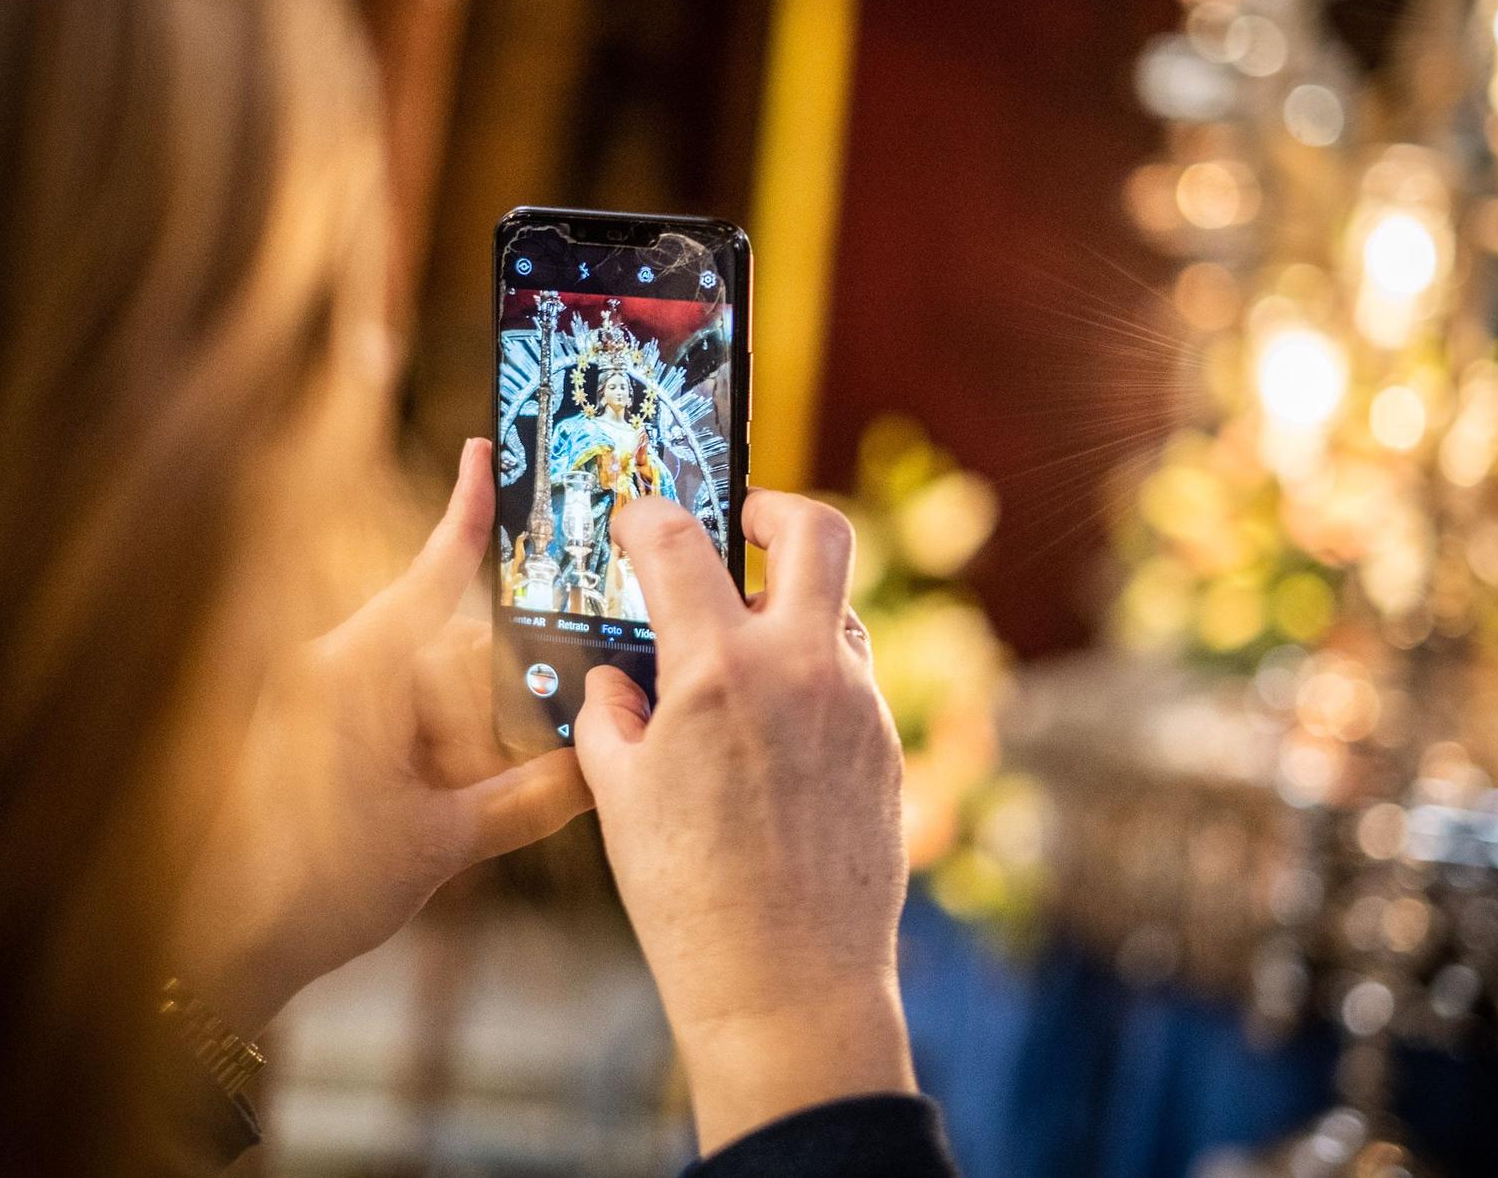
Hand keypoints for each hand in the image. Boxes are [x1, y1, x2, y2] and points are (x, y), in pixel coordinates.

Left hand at [174, 439, 591, 1032]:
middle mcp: (334, 668)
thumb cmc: (319, 887)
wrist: (224, 944)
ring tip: (465, 803)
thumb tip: (605, 767)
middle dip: (497, 700)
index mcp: (359, 672)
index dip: (467, 515)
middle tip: (536, 757)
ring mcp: (317, 697)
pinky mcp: (310, 728)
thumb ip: (532, 797)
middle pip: (448, 648)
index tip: (484, 453)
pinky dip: (431, 746)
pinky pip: (392, 714)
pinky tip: (443, 797)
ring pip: (424, 688)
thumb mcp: (445, 844)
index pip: (434, 578)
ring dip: (464, 737)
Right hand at [575, 491, 914, 1153]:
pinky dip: (812, 676)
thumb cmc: (688, 898)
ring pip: (838, 610)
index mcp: (718, 670)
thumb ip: (610, 715)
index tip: (635, 520)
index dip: (648, 515)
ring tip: (746, 648)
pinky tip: (774, 728)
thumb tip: (618, 679)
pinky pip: (851, 679)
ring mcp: (857, 704)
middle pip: (816, 530)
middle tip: (743, 525)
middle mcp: (800, 668)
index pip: (678, 542)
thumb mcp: (619, 796)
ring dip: (793, 606)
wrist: (788, 988)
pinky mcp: (887, 745)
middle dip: (775, 509)